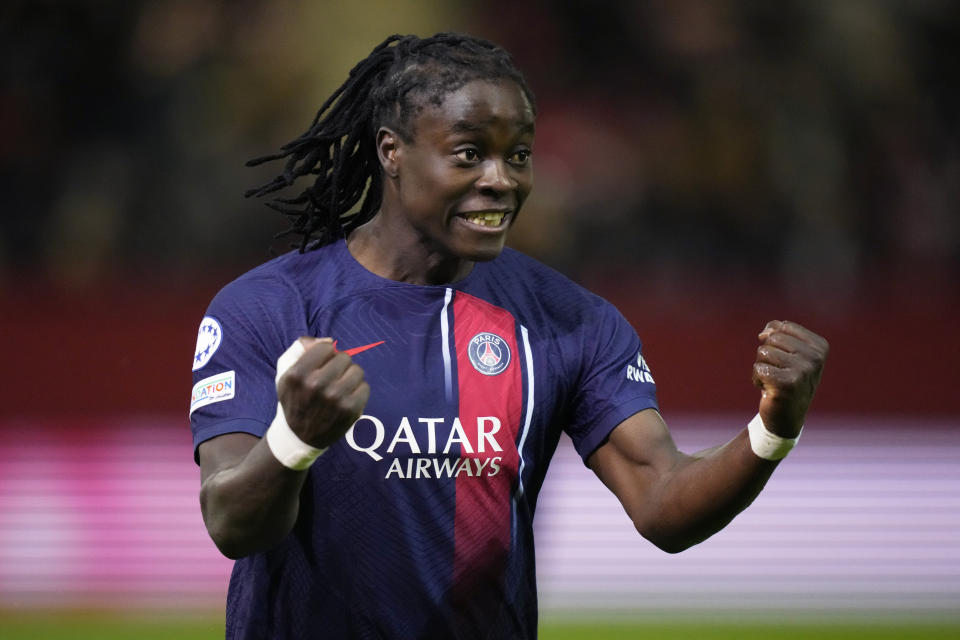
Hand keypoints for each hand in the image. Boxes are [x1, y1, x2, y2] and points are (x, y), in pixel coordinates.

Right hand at [276, 337, 369, 448]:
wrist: (299, 436)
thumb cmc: (295, 397)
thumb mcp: (286, 370)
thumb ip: (301, 348)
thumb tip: (329, 341)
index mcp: (297, 374)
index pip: (326, 347)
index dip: (325, 354)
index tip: (321, 365)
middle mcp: (316, 385)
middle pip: (344, 357)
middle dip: (339, 365)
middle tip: (331, 377)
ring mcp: (335, 399)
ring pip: (357, 370)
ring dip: (350, 377)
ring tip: (339, 387)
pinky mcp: (350, 410)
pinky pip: (365, 387)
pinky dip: (357, 391)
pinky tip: (345, 399)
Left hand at [752, 320, 828, 437]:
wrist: (786, 417)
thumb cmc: (785, 379)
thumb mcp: (787, 352)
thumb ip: (777, 332)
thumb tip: (764, 333)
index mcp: (820, 347)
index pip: (783, 326)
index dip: (775, 342)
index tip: (785, 360)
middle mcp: (815, 358)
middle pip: (772, 338)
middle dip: (767, 355)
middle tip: (778, 372)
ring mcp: (803, 371)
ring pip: (763, 352)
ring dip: (762, 367)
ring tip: (774, 381)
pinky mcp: (787, 384)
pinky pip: (758, 368)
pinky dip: (757, 379)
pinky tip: (769, 391)